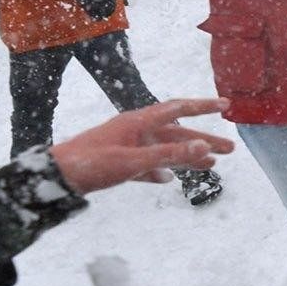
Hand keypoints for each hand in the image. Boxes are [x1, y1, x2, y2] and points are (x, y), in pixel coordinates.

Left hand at [49, 98, 233, 192]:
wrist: (56, 176)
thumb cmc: (93, 164)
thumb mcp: (134, 160)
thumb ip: (170, 154)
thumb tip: (205, 146)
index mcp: (139, 122)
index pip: (178, 109)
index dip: (203, 107)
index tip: (226, 105)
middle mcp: (136, 131)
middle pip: (177, 133)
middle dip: (204, 140)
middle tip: (230, 149)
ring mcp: (127, 147)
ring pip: (165, 150)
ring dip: (187, 156)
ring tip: (211, 165)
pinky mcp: (118, 164)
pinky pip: (146, 165)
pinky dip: (160, 171)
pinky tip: (169, 179)